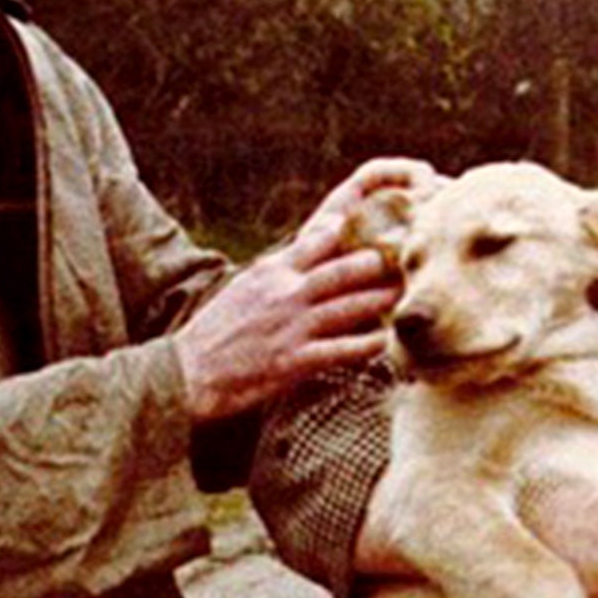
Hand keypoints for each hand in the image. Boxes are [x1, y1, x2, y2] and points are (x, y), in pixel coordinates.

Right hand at [176, 159, 433, 421]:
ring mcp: (293, 327)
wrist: (188, 374)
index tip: (385, 223)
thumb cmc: (217, 332)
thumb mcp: (246, 288)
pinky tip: (389, 341)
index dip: (357, 229)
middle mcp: (286, 293)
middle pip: (347, 268)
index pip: (322, 237)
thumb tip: (312, 251)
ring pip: (352, 305)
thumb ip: (282, 271)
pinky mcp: (296, 361)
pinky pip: (345, 350)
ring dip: (384, 300)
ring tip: (407, 295)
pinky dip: (370, 345)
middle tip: (409, 260)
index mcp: (273, 270)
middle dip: (381, 263)